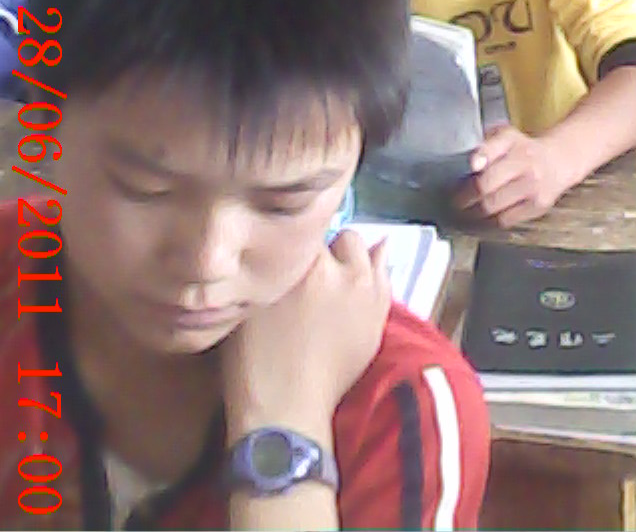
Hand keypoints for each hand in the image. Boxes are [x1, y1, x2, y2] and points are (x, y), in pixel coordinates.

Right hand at [222, 231, 390, 434]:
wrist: (285, 409)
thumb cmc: (252, 358)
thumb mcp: (251, 300)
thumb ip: (274, 266)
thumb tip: (292, 242)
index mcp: (306, 262)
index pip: (310, 227)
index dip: (300, 239)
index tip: (292, 251)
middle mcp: (343, 270)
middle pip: (343, 236)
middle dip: (329, 247)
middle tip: (312, 269)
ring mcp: (367, 293)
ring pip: (367, 252)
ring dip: (352, 260)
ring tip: (335, 278)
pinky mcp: (380, 316)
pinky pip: (384, 278)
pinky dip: (372, 276)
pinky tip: (358, 283)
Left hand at [457, 125, 565, 227]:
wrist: (557, 161)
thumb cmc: (524, 149)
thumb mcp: (506, 136)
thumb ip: (486, 145)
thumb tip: (473, 163)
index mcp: (514, 143)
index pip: (490, 151)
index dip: (476, 161)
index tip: (462, 172)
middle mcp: (526, 164)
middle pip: (486, 185)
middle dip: (465, 196)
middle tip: (456, 200)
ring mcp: (533, 187)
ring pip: (493, 206)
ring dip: (475, 210)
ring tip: (467, 210)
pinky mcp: (538, 206)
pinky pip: (507, 219)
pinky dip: (492, 220)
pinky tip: (486, 216)